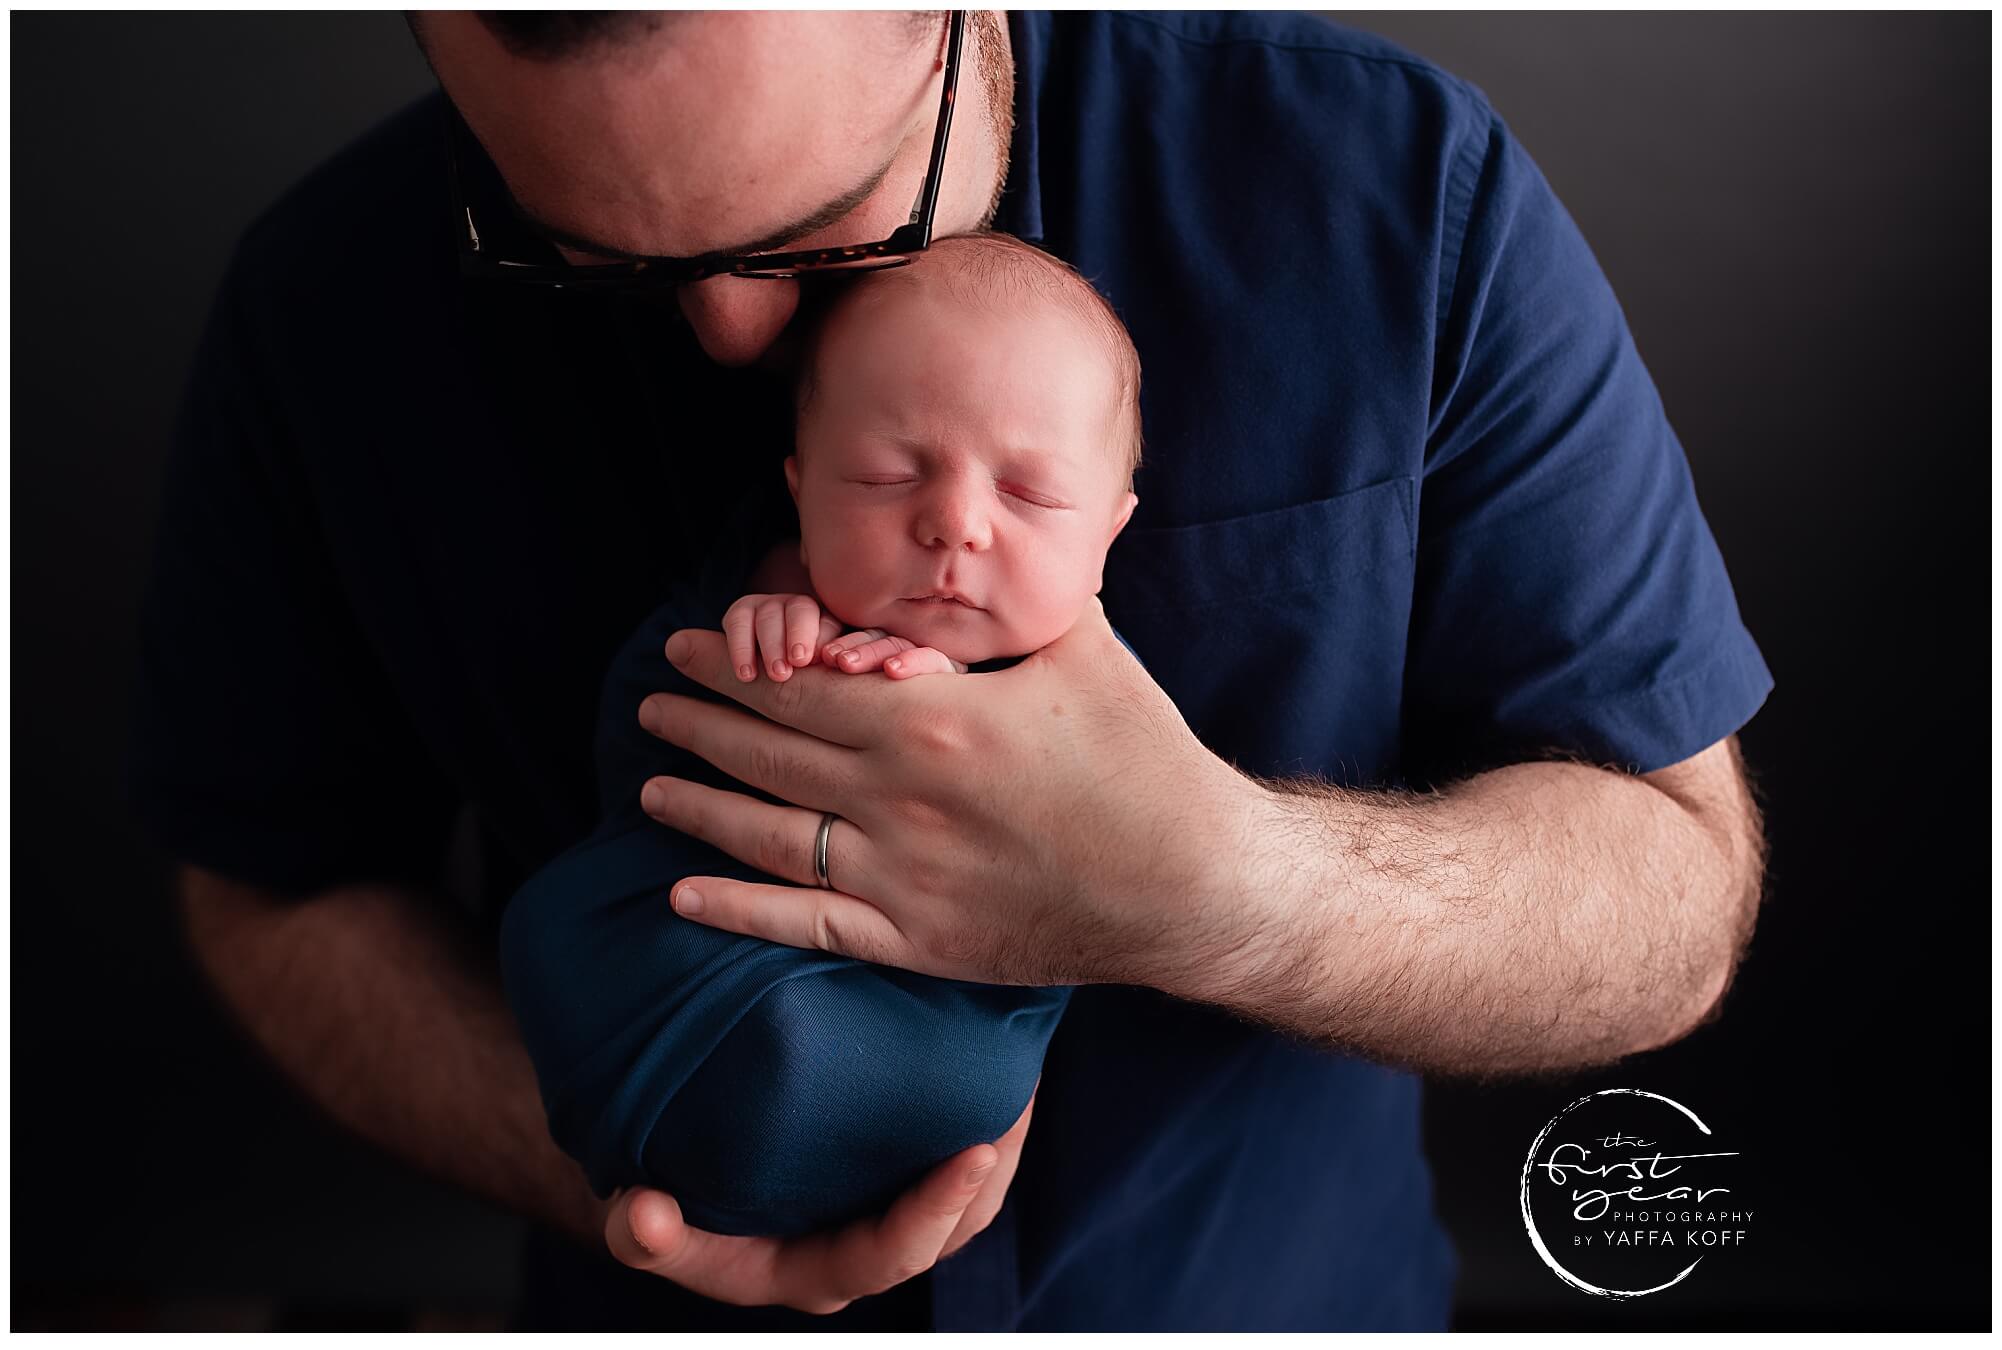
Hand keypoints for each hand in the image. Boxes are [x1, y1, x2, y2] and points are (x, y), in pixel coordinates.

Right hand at [599, 1090, 1035, 1312]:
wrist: (667, 1184)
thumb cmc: (658, 1204)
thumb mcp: (638, 1224)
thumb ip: (643, 1233)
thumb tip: (647, 1215)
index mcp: (816, 1269)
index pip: (892, 1254)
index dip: (935, 1212)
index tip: (976, 1154)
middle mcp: (861, 1247)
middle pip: (955, 1225)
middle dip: (994, 1167)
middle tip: (1021, 1096)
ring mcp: (881, 1207)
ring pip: (967, 1191)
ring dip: (999, 1136)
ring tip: (1021, 1071)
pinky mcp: (889, 1168)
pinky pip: (949, 1147)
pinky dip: (976, 1110)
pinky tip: (992, 1057)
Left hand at [636, 598, 1263, 988]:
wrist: (1191, 881)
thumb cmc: (1142, 759)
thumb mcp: (1086, 654)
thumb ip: (1035, 592)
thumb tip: (1054, 508)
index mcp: (928, 719)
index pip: (797, 685)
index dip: (732, 666)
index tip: (686, 646)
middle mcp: (896, 795)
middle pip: (768, 752)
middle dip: (700, 724)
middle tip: (650, 704)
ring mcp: (900, 873)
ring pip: (769, 836)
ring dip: (700, 808)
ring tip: (649, 789)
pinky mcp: (916, 938)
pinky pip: (806, 925)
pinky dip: (738, 913)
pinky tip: (682, 898)